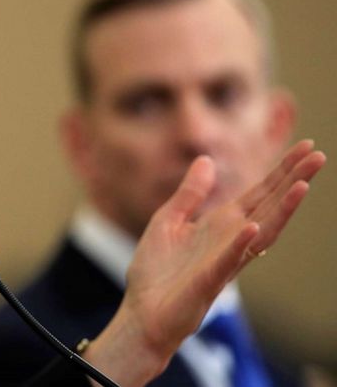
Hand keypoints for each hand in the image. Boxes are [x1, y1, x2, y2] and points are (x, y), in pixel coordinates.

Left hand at [84, 140, 325, 386]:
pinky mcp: (208, 281)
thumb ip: (190, 193)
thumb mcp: (168, 221)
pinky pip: (228, 261)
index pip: (259, 193)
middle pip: (269, 207)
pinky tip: (253, 227)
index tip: (305, 146)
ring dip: (281, 210)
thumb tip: (206, 159)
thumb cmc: (156, 272)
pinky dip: (241, 244)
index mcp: (221, 225)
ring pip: (261, 233)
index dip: (281, 171)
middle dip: (293, 182)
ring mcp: (223, 261)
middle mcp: (230, 240)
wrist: (142, 314)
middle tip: (318, 155)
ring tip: (303, 186)